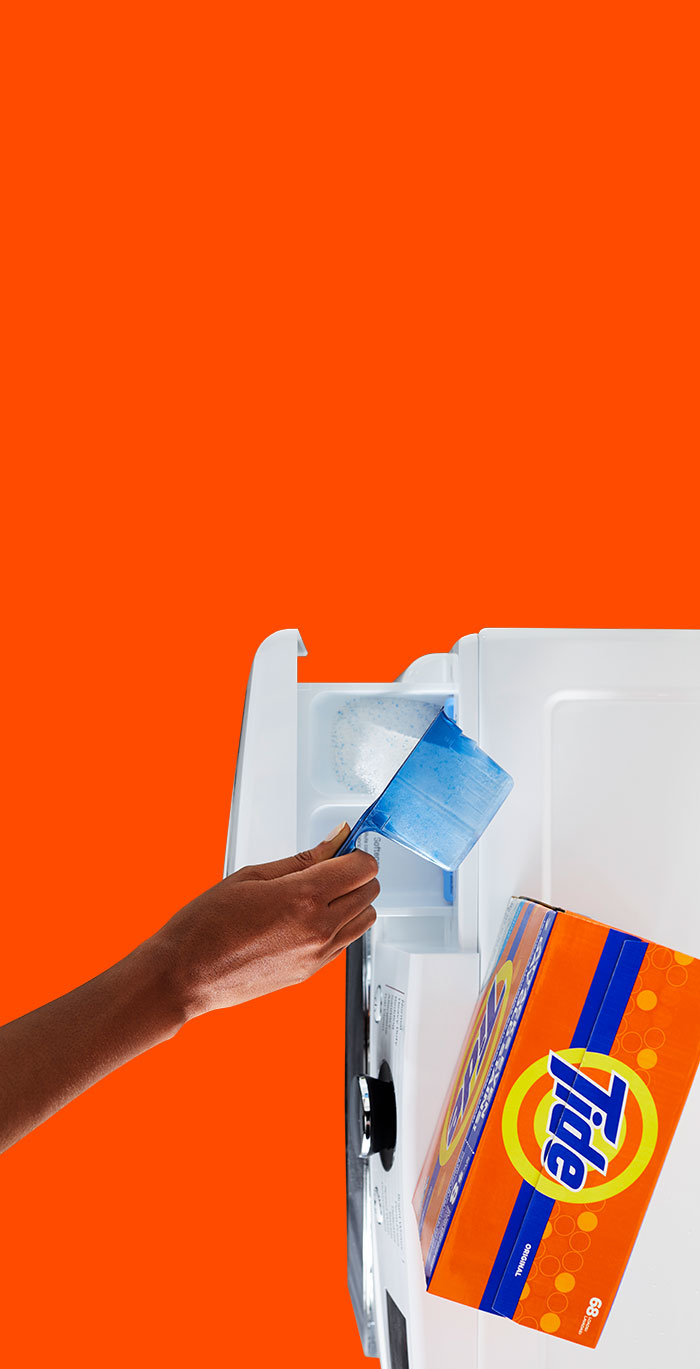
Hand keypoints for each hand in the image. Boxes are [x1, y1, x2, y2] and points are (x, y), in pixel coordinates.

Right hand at [153, 822, 378, 1016]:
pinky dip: (338, 926)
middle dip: (355, 875)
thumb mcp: (253, 876)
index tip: (342, 849)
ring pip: (364, 920)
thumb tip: (336, 838)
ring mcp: (318, 954)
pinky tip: (307, 918)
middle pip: (370, 892)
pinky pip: (345, 942)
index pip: (363, 868)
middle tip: (329, 867)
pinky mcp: (311, 972)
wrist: (186, 974)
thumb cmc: (207, 924)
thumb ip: (303, 858)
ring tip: (318, 894)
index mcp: (305, 897)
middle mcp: (319, 928)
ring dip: (352, 902)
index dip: (355, 853)